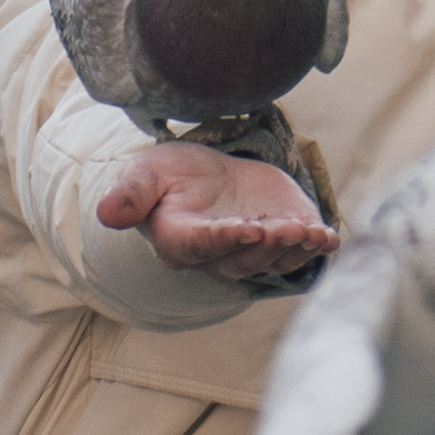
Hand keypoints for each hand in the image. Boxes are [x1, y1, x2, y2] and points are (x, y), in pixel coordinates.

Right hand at [98, 144, 337, 282]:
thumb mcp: (148, 173)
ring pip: (274, 260)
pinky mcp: (281, 240)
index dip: (224, 239)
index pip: (202, 245)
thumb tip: (105, 213)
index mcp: (181, 239)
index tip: (246, 227)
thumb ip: (131, 194)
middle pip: (243, 259)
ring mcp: (252, 251)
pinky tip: (329, 238)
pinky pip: (298, 254)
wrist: (207, 175)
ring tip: (312, 234)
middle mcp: (217, 255)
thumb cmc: (172, 176)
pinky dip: (315, 248)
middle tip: (287, 227)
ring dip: (295, 249)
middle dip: (267, 244)